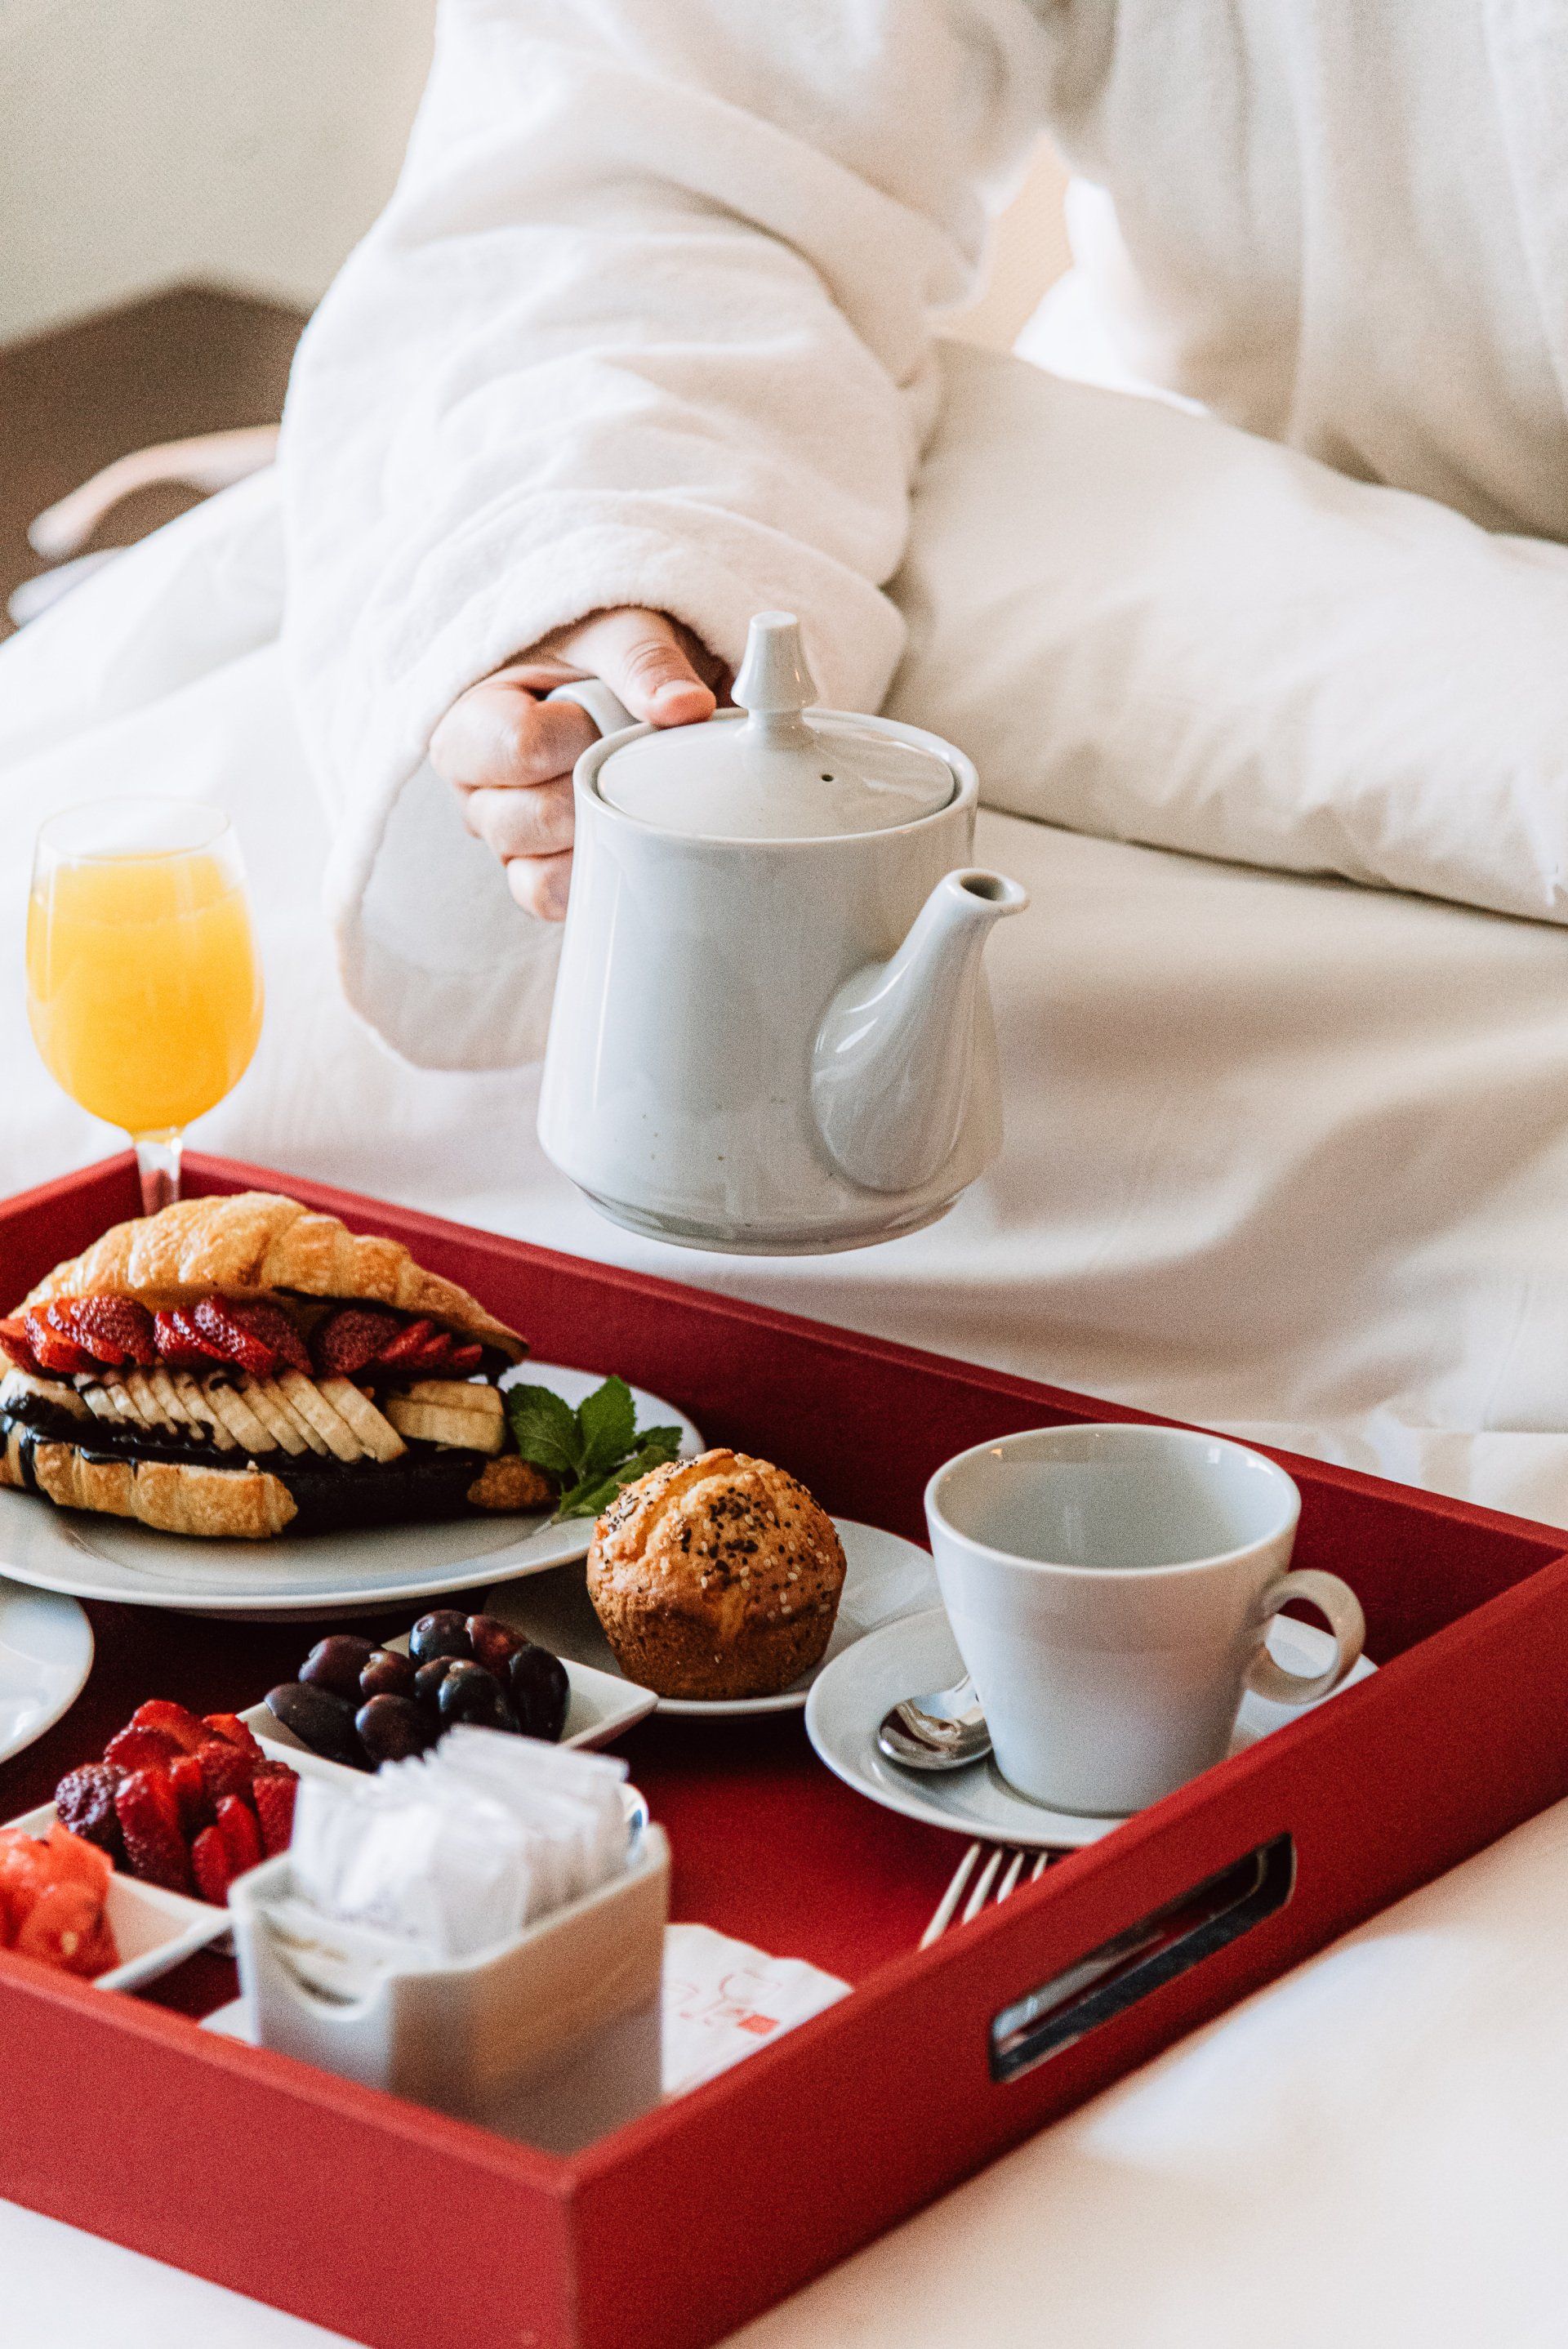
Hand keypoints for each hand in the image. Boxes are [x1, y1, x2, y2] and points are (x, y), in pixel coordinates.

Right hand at [430, 607, 721, 918]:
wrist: (619, 679)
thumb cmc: (600, 648)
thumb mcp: (618, 629)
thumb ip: (645, 660)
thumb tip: (688, 708)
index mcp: (473, 722)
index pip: (518, 747)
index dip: (579, 736)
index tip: (606, 711)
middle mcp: (477, 788)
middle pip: (529, 820)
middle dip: (596, 792)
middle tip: (626, 755)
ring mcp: (507, 837)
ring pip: (537, 874)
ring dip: (600, 840)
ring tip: (629, 795)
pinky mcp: (538, 871)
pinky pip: (555, 902)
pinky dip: (597, 881)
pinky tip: (630, 844)